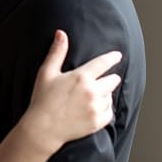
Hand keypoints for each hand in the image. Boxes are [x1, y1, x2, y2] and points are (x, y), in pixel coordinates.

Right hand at [24, 30, 121, 150]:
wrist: (43, 128)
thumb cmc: (43, 99)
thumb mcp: (47, 73)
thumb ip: (57, 52)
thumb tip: (61, 33)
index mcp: (81, 77)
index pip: (104, 63)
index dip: (112, 57)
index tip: (117, 55)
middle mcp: (92, 92)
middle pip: (113, 80)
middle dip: (109, 78)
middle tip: (100, 81)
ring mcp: (96, 108)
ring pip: (110, 96)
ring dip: (104, 94)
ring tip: (90, 97)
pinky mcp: (97, 122)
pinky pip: (109, 112)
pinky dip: (104, 109)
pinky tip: (93, 108)